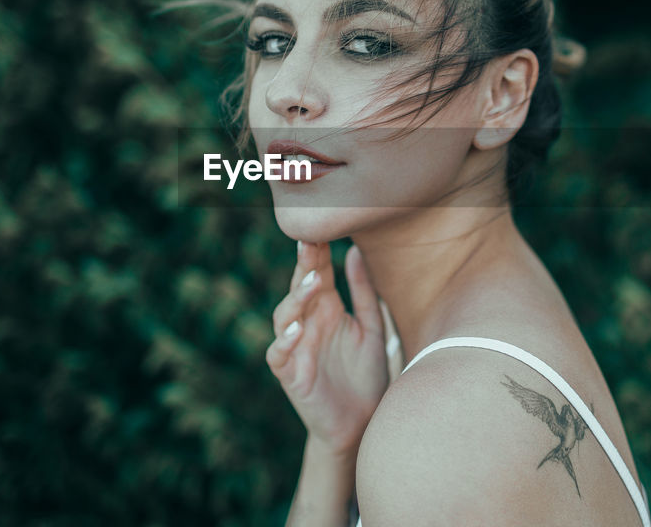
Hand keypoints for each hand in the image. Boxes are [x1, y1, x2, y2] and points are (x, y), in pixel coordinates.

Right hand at [266, 241, 388, 456]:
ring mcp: (295, 348)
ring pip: (284, 316)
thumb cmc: (365, 375)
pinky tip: (296, 329)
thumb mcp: (372, 329)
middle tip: (310, 243)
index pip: (318, 273)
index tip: (324, 228)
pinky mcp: (289, 375)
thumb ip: (365, 293)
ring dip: (296, 299)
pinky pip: (278, 354)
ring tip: (313, 283)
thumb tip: (356, 251)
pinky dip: (284, 341)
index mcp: (327, 309)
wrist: (361, 424)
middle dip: (303, 267)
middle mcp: (308, 324)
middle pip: (299, 288)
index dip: (318, 253)